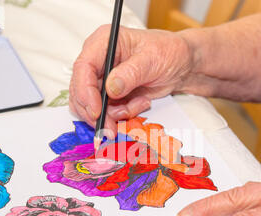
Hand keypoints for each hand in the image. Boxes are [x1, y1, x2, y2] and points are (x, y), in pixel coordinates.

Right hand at [70, 25, 193, 136]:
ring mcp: (101, 79)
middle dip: (96, 113)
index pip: (83, 68)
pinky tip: (140, 103)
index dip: (85, 92)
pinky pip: (106, 113)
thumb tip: (110, 88)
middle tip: (111, 128)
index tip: (97, 111)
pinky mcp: (108, 95)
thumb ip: (130, 73)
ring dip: (113, 114)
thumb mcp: (152, 59)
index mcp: (103, 42)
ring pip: (90, 107)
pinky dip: (122, 115)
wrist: (180, 65)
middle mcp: (97, 61)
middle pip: (80, 92)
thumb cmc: (168, 52)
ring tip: (139, 103)